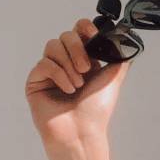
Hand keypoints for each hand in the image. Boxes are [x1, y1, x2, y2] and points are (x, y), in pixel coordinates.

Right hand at [24, 17, 131, 151]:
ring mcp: (49, 71)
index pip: (78, 31)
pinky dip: (59, 75)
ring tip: (78, 85)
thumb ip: (118, 56)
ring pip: (53, 46)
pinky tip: (68, 90)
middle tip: (87, 69)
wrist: (82, 131)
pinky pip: (44, 64)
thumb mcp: (113, 77)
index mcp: (83, 59)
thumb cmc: (96, 110)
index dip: (84, 28)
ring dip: (68, 64)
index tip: (92, 35)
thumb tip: (124, 40)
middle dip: (78, 49)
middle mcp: (65, 62)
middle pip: (65, 36)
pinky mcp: (35, 81)